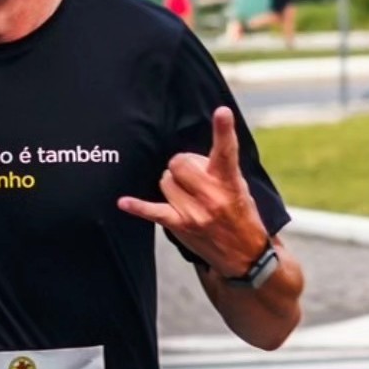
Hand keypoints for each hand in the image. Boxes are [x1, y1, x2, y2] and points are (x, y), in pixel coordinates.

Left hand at [117, 106, 267, 276]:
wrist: (244, 255)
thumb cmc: (241, 215)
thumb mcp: (240, 188)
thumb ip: (220, 169)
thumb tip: (192, 157)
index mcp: (230, 182)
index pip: (226, 151)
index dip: (224, 130)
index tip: (221, 112)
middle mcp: (212, 196)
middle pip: (180, 162)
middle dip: (183, 164)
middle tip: (193, 175)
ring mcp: (194, 212)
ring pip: (165, 181)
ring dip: (172, 184)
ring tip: (186, 194)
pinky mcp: (180, 225)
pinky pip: (153, 211)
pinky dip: (137, 206)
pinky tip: (123, 202)